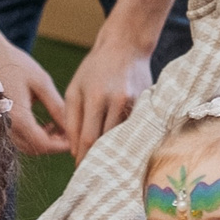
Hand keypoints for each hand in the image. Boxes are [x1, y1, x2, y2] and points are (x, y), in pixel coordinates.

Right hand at [0, 36, 71, 155]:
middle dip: (54, 145)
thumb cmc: (14, 64)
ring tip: (58, 126)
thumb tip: (72, 126)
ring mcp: (0, 125)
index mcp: (19, 119)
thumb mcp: (41, 83)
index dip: (62, 145)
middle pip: (35, 149)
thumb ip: (57, 107)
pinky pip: (18, 137)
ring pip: (26, 145)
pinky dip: (33, 135)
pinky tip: (43, 123)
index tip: (75, 138)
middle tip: (69, 134)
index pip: (44, 145)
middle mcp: (7, 127)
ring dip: (44, 141)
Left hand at [61, 30, 154, 161]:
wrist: (126, 46)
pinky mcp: (147, 104)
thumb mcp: (75, 89)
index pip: (89, 137)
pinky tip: (119, 145)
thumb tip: (74, 150)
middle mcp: (118, 102)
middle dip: (97, 158)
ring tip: (104, 162)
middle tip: (91, 172)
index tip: (79, 170)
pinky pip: (134, 129)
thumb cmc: (95, 69)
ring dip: (112, 151)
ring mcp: (136, 104)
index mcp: (97, 97)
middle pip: (107, 141)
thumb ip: (71, 119)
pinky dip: (125, 139)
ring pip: (122, 137)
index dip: (83, 157)